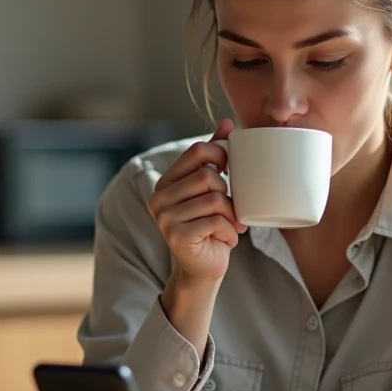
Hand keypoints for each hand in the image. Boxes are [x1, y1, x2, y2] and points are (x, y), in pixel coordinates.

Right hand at [147, 119, 246, 285]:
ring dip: (232, 217)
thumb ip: (215, 156)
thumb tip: (228, 123)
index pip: (197, 151)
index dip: (221, 156)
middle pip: (209, 177)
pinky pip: (216, 222)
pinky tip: (223, 240)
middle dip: (229, 195)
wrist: (204, 268)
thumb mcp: (212, 189)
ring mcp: (164, 217)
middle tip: (231, 212)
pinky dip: (229, 232)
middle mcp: (158, 197)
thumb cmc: (210, 226)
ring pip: (216, 200)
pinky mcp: (176, 236)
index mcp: (166, 181)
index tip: (230, 172)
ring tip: (228, 228)